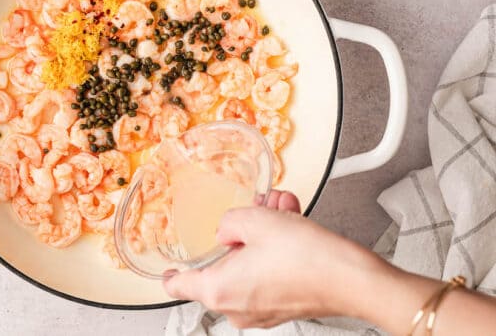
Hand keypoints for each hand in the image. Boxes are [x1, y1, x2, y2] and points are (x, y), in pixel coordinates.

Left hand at [162, 190, 383, 328]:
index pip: (177, 285)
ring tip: (281, 210)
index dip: (171, 270)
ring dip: (261, 234)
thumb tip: (229, 230)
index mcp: (217, 290)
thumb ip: (229, 222)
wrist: (352, 278)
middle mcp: (236, 307)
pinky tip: (291, 223)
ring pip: (248, 264)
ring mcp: (260, 311)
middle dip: (238, 232)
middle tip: (253, 210)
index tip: (168, 264)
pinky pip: (267, 272)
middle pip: (220, 264)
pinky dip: (275, 249)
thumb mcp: (255, 219)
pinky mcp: (281, 306)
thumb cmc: (307, 257)